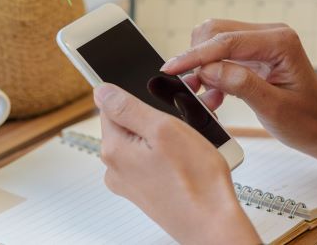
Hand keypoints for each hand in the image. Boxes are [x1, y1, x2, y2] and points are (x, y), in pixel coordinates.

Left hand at [94, 83, 259, 243]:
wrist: (213, 224)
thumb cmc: (195, 181)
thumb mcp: (162, 129)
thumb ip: (127, 107)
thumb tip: (102, 91)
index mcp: (113, 149)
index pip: (111, 105)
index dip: (138, 96)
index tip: (161, 101)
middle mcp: (116, 168)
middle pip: (130, 124)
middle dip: (157, 116)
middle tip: (184, 121)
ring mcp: (131, 181)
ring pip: (145, 141)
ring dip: (168, 135)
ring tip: (193, 142)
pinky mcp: (147, 190)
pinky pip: (154, 160)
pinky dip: (171, 153)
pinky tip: (191, 158)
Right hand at [163, 19, 316, 188]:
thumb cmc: (306, 121)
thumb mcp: (273, 107)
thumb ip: (240, 84)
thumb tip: (206, 70)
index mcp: (280, 42)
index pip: (226, 41)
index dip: (194, 56)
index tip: (170, 69)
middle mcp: (271, 34)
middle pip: (215, 32)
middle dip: (196, 59)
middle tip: (186, 87)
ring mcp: (262, 42)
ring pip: (215, 42)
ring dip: (202, 68)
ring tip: (203, 97)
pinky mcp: (255, 54)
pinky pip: (222, 56)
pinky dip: (211, 75)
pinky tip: (213, 98)